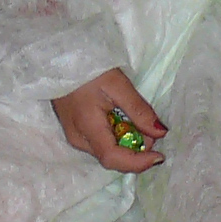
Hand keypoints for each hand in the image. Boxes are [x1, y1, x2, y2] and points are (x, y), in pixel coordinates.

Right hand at [52, 65, 167, 170]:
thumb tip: (160, 133)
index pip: (113, 159)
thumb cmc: (87, 68)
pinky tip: (124, 120)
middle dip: (136, 151)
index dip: (138, 163)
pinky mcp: (76, 130)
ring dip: (128, 144)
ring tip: (140, 122)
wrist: (60, 58)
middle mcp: (78, 139)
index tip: (160, 156)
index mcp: (87, 128)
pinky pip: (101, 142)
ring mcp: (75, 136)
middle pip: (111, 158)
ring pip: (107, 151)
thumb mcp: (118, 84)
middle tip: (152, 131)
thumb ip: (139, 110)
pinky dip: (117, 137)